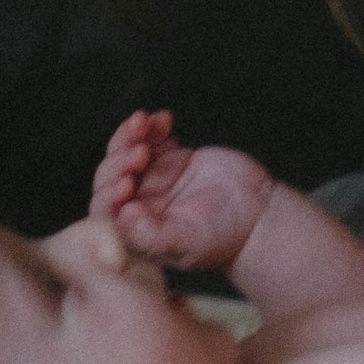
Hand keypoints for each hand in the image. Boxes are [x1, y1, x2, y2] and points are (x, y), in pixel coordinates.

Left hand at [90, 108, 272, 273]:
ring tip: (142, 123)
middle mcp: (137, 205)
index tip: (126, 183)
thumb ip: (154, 237)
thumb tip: (124, 218)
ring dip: (129, 136)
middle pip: (111, 177)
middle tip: (141, 152)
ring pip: (126, 153)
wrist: (257, 215)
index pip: (106, 211)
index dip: (109, 194)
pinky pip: (151, 138)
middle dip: (120, 161)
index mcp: (134, 231)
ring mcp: (152, 180)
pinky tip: (163, 119)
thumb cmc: (224, 239)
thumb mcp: (188, 244)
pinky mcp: (170, 159)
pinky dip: (152, 126)